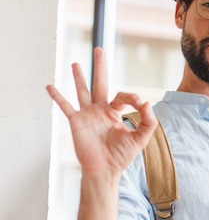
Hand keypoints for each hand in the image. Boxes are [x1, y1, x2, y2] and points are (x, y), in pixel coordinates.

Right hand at [46, 47, 157, 177]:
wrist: (105, 170)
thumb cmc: (122, 156)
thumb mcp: (141, 138)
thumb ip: (148, 121)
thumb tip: (147, 102)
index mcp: (115, 112)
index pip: (122, 95)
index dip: (132, 97)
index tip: (139, 103)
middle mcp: (101, 110)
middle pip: (101, 83)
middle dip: (101, 66)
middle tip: (100, 49)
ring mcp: (87, 115)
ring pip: (83, 91)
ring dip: (79, 77)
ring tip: (75, 63)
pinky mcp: (76, 122)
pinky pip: (66, 107)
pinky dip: (58, 97)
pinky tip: (50, 86)